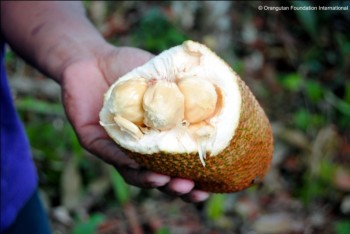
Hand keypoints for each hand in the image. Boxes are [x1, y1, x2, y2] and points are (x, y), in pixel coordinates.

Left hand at [61, 44, 209, 201]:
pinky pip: (109, 153)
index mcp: (159, 137)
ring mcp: (117, 147)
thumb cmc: (129, 67)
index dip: (193, 178)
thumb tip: (220, 94)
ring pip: (133, 173)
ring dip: (149, 179)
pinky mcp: (94, 141)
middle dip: (174, 187)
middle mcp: (139, 148)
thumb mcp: (164, 74)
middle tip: (190, 190)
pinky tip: (136, 163)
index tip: (210, 187)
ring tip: (165, 180)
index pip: (179, 164)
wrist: (93, 57)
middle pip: (158, 176)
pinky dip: (122, 158)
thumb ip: (186, 86)